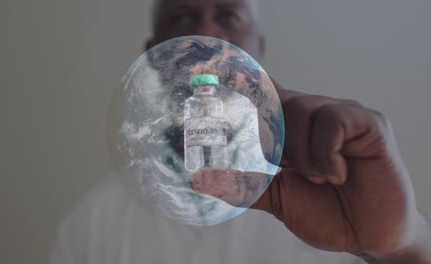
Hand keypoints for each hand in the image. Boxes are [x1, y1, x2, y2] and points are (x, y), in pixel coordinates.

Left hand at [190, 78, 425, 259]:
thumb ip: (242, 184)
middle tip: (294, 171)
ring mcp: (342, 114)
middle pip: (276, 103)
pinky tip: (338, 174)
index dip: (242, 78)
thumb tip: (199, 179)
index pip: (264, 92)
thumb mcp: (276, 197)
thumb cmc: (324, 212)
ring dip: (304, 155)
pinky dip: (326, 154)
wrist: (366, 236)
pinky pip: (331, 121)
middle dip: (277, 144)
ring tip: (321, 178)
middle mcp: (314, 113)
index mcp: (291, 127)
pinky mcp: (368, 122)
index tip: (213, 68)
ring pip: (301, 110)